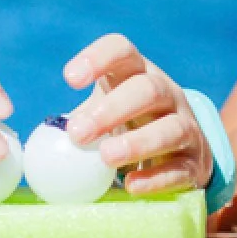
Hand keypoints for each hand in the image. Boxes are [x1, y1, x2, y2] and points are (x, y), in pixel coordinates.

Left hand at [62, 34, 210, 195]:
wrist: (180, 152)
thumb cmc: (129, 126)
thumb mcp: (105, 112)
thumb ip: (78, 120)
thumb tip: (41, 142)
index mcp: (138, 74)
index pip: (122, 51)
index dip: (98, 58)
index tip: (69, 79)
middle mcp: (167, 94)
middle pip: (148, 89)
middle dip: (113, 109)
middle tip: (78, 134)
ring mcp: (186, 126)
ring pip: (171, 128)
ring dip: (138, 142)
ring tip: (106, 158)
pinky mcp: (196, 161)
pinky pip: (181, 168)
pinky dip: (157, 178)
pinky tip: (132, 186)